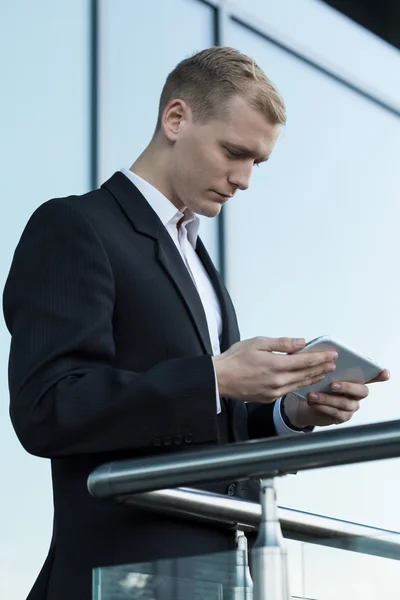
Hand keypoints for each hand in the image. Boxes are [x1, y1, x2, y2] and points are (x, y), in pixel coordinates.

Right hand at [213, 336, 337, 403]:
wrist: (219, 378)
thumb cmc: (235, 359)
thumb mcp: (258, 343)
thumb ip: (281, 343)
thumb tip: (301, 342)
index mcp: (276, 365)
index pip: (306, 361)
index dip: (321, 357)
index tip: (332, 354)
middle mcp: (278, 381)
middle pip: (306, 374)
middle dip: (321, 368)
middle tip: (333, 363)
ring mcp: (274, 392)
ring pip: (300, 384)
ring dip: (313, 378)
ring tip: (323, 372)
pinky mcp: (269, 398)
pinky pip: (290, 391)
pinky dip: (300, 385)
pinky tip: (304, 381)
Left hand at [282, 369, 389, 427]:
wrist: (306, 402)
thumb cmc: (317, 384)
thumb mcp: (321, 372)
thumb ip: (327, 364)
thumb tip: (325, 354)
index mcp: (355, 379)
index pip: (372, 376)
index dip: (379, 375)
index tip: (384, 373)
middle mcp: (357, 393)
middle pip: (361, 391)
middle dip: (348, 387)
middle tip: (333, 385)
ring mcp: (351, 406)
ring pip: (345, 403)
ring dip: (327, 399)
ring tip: (313, 395)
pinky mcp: (342, 417)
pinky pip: (335, 413)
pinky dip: (323, 407)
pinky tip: (313, 403)